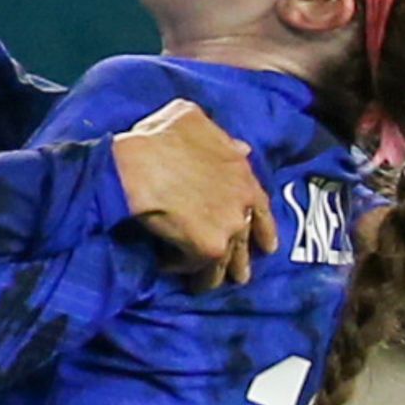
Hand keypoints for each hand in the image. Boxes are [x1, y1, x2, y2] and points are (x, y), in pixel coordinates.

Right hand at [111, 104, 276, 286]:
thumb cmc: (158, 139)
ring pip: (228, 263)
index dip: (263, 226)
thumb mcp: (190, 119)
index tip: (266, 243)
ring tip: (207, 286)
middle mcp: (243, 203)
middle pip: (249, 240)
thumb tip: (241, 147)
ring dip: (217, 276)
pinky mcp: (208, 250)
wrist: (137, 168)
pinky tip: (171, 272)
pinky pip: (199, 271)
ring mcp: (229, 228)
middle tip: (241, 275)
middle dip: (244, 259)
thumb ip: (219, 134)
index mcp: (243, 172)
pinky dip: (185, 274)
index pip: (261, 206)